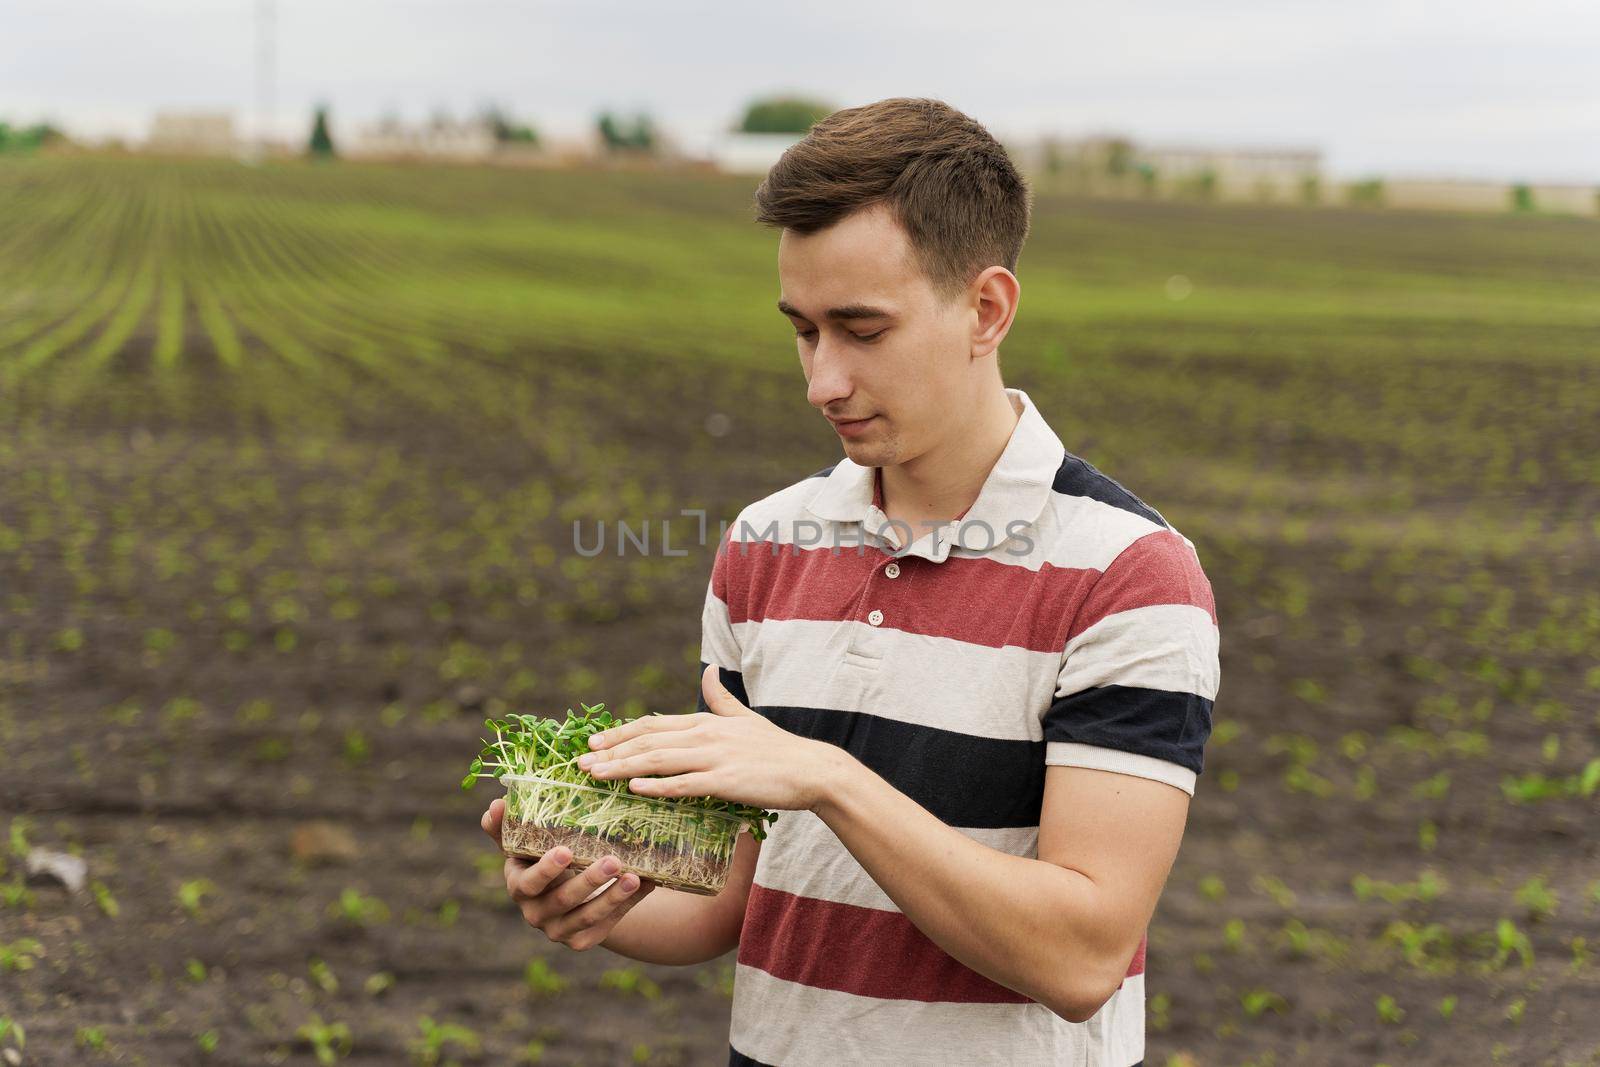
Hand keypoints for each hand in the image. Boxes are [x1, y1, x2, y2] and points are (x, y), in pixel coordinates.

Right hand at [480, 797, 657, 950]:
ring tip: (635, 876)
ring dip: (613, 896)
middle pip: (564, 900)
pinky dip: (629, 903)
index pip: (529, 883)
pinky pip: (608, 923)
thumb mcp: (524, 842)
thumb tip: (496, 804)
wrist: (565, 894)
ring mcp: (559, 930)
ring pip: (588, 915)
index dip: (546, 870)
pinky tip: (646, 883)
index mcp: (519, 886)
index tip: (566, 851)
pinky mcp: (583, 940)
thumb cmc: (542, 858)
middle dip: (589, 881)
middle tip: (612, 860)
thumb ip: (507, 825)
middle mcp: (535, 913)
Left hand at [573, 664, 846, 812]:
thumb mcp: (745, 717)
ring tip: (595, 775)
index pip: (652, 724)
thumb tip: (708, 670)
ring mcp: (715, 757)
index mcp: (705, 721)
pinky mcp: (726, 780)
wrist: (811, 769)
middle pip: (648, 741)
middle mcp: (705, 734)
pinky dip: (658, 786)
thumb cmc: (777, 749)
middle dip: (610, 751)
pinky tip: (635, 789)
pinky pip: (685, 784)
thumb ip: (720, 697)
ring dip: (623, 768)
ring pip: (659, 761)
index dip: (620, 733)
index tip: (594, 743)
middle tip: (580, 762)